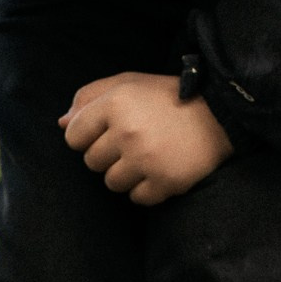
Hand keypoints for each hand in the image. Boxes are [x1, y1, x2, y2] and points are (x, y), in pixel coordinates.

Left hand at [59, 71, 232, 205]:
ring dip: (126, 174)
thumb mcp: (128, 83)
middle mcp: (127, 132)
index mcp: (115, 103)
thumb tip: (62, 124)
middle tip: (133, 143)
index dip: (87, 137)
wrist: (218, 115)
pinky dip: (146, 189)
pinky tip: (159, 170)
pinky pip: (136, 198)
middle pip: (91, 162)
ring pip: (112, 183)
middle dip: (108, 155)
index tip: (106, 133)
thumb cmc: (166, 98)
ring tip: (147, 156)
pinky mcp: (164, 182)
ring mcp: (146, 160)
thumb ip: (90, 98)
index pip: (73, 136)